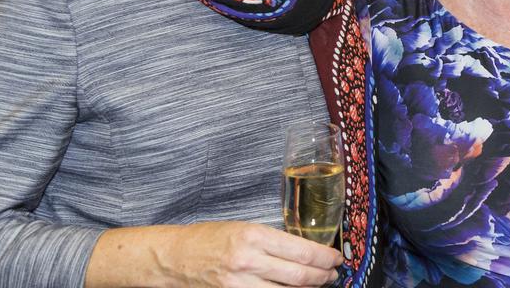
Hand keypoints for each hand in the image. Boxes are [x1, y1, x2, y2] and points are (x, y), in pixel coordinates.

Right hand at [90, 221, 341, 287]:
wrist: (175, 257)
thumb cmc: (209, 238)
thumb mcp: (244, 228)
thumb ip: (272, 240)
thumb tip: (304, 252)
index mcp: (254, 236)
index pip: (302, 251)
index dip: (325, 258)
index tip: (335, 258)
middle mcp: (249, 261)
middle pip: (299, 276)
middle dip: (322, 277)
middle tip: (332, 274)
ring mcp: (240, 284)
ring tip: (318, 284)